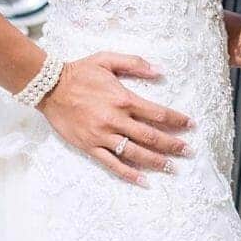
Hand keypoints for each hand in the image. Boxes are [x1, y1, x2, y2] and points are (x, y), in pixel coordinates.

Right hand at [36, 51, 193, 185]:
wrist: (49, 87)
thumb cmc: (80, 72)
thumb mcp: (108, 59)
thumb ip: (135, 63)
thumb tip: (160, 71)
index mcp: (123, 99)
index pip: (158, 113)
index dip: (177, 120)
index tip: (191, 125)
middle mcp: (115, 120)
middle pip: (151, 136)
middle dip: (173, 145)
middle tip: (189, 151)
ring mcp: (102, 135)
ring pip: (135, 153)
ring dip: (156, 161)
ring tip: (173, 167)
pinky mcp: (89, 146)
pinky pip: (111, 164)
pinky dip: (129, 174)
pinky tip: (144, 181)